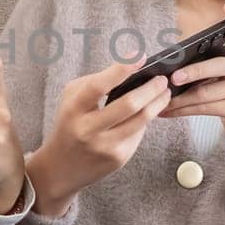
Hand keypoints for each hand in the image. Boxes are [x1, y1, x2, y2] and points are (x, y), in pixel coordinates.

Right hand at [26, 56, 172, 215]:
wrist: (60, 168)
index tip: (140, 56)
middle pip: (128, 105)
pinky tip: (150, 111)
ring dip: (157, 103)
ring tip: (164, 92)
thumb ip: (96, 82)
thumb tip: (130, 69)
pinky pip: (138, 133)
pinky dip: (145, 119)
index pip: (99, 86)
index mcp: (74, 109)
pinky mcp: (118, 158)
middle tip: (161, 79)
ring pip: (141, 121)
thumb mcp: (71, 99)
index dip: (121, 69)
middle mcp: (89, 129)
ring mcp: (105, 146)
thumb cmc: (69, 124)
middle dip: (151, 88)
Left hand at [159, 3, 224, 136]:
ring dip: (180, 98)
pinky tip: (167, 111)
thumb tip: (166, 62)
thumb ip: (202, 59)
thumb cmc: (224, 84)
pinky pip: (205, 108)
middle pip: (221, 65)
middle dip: (195, 71)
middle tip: (174, 77)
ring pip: (207, 92)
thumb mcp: (219, 68)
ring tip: (162, 99)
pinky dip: (182, 110)